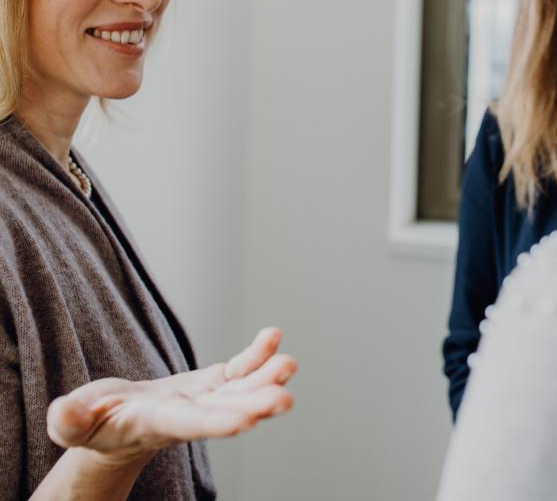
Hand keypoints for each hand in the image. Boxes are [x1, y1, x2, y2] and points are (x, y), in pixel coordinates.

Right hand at [46, 328, 295, 464]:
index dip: (217, 421)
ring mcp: (204, 399)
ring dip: (265, 378)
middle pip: (227, 411)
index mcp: (157, 425)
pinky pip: (237, 368)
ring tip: (290, 363)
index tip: (246, 420)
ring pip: (240, 390)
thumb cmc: (93, 424)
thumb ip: (71, 420)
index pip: (190, 425)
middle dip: (256, 404)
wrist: (116, 425)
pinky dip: (255, 354)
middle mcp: (189, 416)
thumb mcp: (75, 423)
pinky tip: (273, 336)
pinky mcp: (210, 383)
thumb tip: (61, 415)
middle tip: (285, 398)